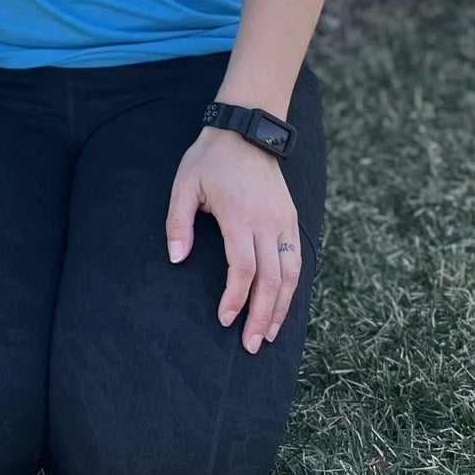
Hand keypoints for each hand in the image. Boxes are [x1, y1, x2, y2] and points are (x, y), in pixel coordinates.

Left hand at [166, 129, 301, 353]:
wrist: (246, 130)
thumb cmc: (210, 158)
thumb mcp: (184, 183)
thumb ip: (178, 222)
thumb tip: (176, 258)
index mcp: (240, 215)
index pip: (243, 268)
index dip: (235, 298)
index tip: (224, 319)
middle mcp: (268, 222)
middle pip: (272, 279)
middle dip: (263, 316)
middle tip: (252, 345)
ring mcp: (284, 221)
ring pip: (291, 274)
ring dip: (282, 307)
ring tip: (269, 335)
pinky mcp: (292, 218)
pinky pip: (298, 259)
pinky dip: (292, 287)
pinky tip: (283, 304)